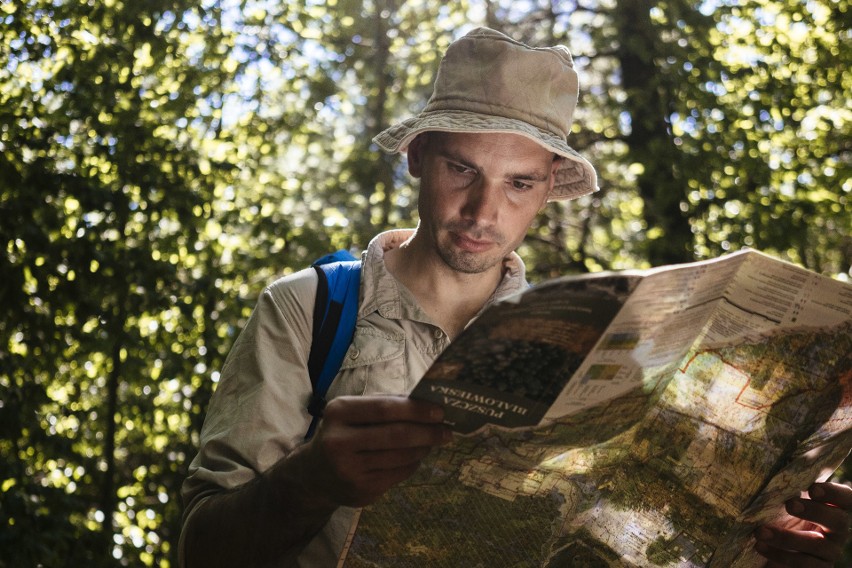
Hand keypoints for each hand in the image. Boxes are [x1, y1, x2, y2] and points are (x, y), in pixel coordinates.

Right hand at [297, 395, 451, 507]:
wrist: (314, 474)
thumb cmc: (342, 433)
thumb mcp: (353, 413)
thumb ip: (385, 404)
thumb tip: (426, 401)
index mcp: (338, 413)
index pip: (384, 408)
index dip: (415, 409)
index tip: (439, 411)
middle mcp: (339, 442)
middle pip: (395, 435)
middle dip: (427, 432)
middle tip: (447, 430)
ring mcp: (349, 470)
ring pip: (400, 457)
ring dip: (423, 448)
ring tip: (433, 441)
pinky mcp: (360, 490)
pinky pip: (398, 474)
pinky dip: (413, 464)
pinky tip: (417, 457)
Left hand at [754, 482, 851, 566]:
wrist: (775, 547)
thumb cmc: (783, 515)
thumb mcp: (788, 501)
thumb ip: (790, 488)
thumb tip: (772, 468)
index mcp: (835, 509)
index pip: (847, 499)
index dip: (834, 493)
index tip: (813, 488)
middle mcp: (838, 531)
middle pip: (838, 521)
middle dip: (814, 511)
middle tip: (789, 504)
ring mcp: (830, 551)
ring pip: (816, 545)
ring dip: (786, 537)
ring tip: (760, 531)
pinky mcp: (819, 567)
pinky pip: (803, 564)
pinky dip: (779, 555)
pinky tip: (760, 546)